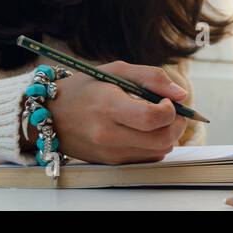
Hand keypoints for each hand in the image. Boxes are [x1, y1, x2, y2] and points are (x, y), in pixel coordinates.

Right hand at [46, 61, 187, 164]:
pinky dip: (154, 145)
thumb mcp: (116, 70)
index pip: (152, 118)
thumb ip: (152, 77)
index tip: (168, 100)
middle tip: (172, 111)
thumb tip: (181, 94)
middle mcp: (109, 134)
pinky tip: (144, 130)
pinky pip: (147, 159)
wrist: (51, 115)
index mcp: (108, 106)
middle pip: (162, 140)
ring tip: (156, 118)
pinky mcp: (112, 163)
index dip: (171, 109)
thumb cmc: (84, 88)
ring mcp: (110, 152)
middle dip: (176, 125)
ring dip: (167, 135)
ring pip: (158, 152)